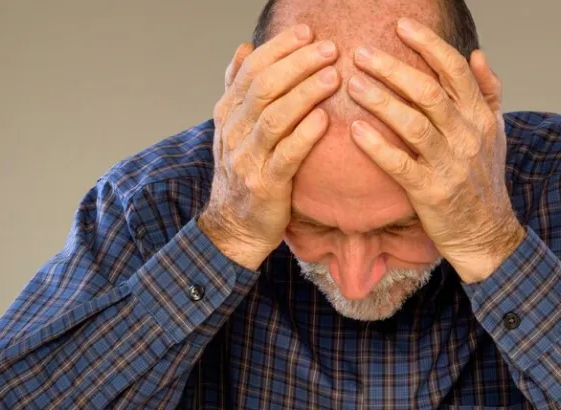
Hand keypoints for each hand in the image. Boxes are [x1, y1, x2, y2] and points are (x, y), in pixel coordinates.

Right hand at [199, 24, 340, 269]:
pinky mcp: (265, 186)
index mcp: (227, 113)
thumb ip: (239, 88)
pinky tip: (325, 119)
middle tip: (329, 48)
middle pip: (264, 88)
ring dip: (305, 94)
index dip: (280, 48)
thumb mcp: (234, 128)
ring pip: (275, 117)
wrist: (234, 226)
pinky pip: (286, 155)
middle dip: (298, 64)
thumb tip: (244, 47)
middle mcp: (234, 132)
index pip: (252, 69)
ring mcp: (247, 159)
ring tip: (333, 76)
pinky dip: (305, 135)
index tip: (308, 31)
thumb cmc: (244, 172)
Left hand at [346, 18, 524, 282]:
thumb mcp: (496, 133)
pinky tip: (354, 130)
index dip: (427, 44)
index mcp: (480, 116)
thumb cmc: (484, 180)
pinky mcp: (430, 192)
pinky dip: (376, 146)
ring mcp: (449, 164)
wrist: (487, 233)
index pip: (455, 69)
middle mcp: (467, 136)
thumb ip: (488, 92)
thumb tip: (477, 54)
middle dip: (392, 68)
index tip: (400, 26)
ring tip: (351, 84)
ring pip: (413, 123)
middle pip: (428, 91)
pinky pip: (399, 164)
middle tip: (361, 53)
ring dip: (380, 101)